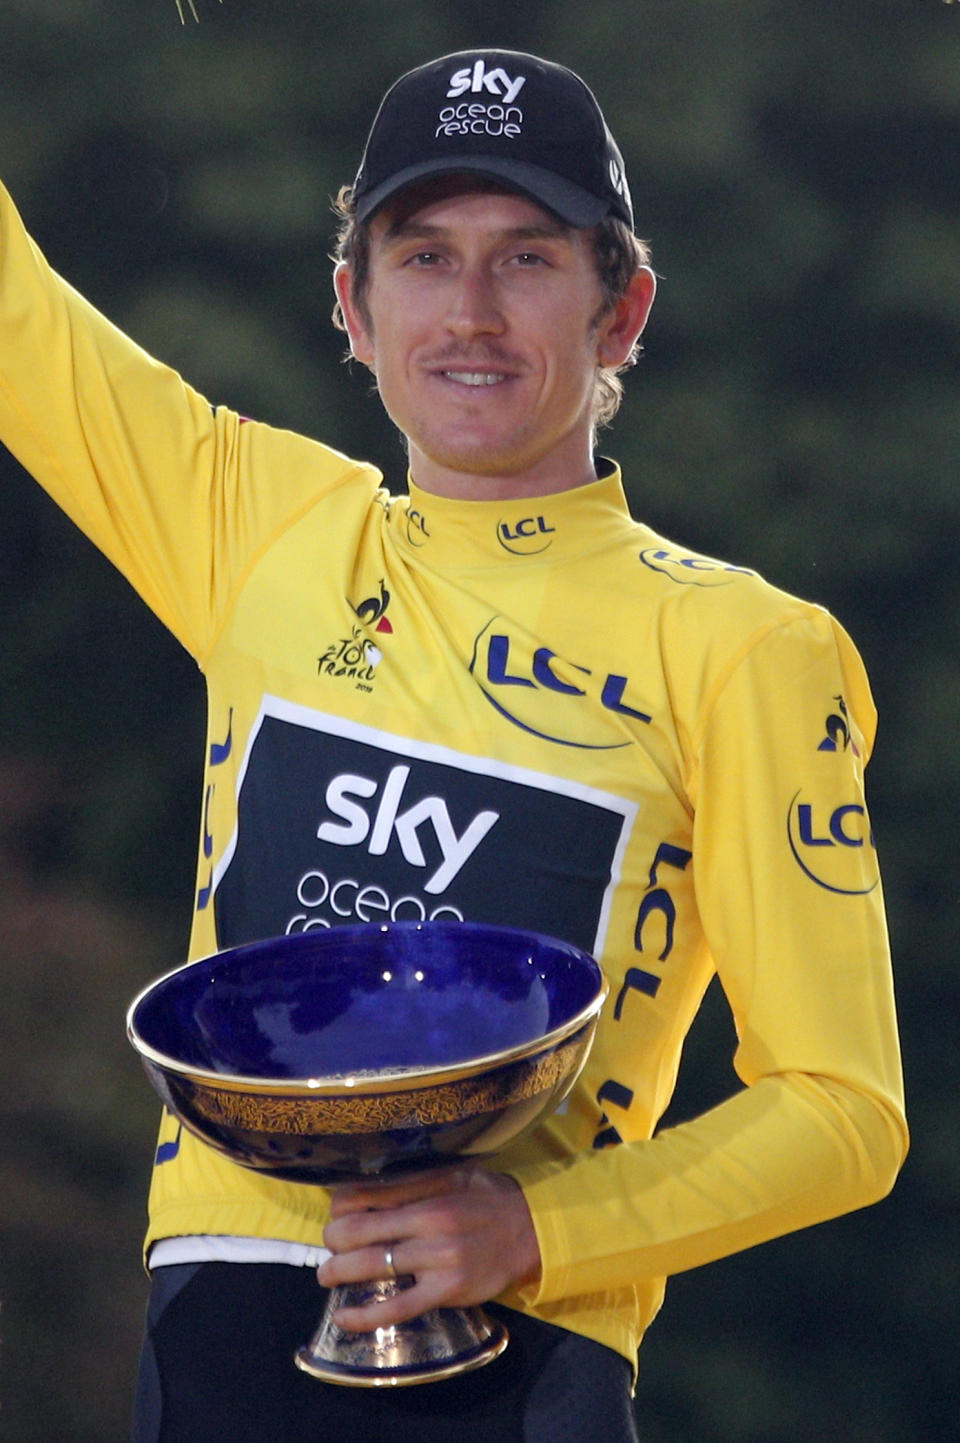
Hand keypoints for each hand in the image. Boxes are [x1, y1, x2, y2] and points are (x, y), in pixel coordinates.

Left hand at [317, 1163, 541, 1331]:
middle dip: (333, 1242)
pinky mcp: (446, 1291)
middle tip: (329, 1247)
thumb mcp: (452, 1175)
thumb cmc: (488, 1199)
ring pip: (371, 1267)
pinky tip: (344, 1317)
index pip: (364, 1197)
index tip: (335, 1215)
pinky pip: (397, 1308)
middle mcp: (428, 1223)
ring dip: (338, 1273)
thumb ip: (412, 1183)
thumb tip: (365, 1188)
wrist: (532, 1230)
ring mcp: (437, 1259)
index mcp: (427, 1192)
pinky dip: (366, 1315)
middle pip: (359, 1233)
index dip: (339, 1209)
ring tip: (327, 1275)